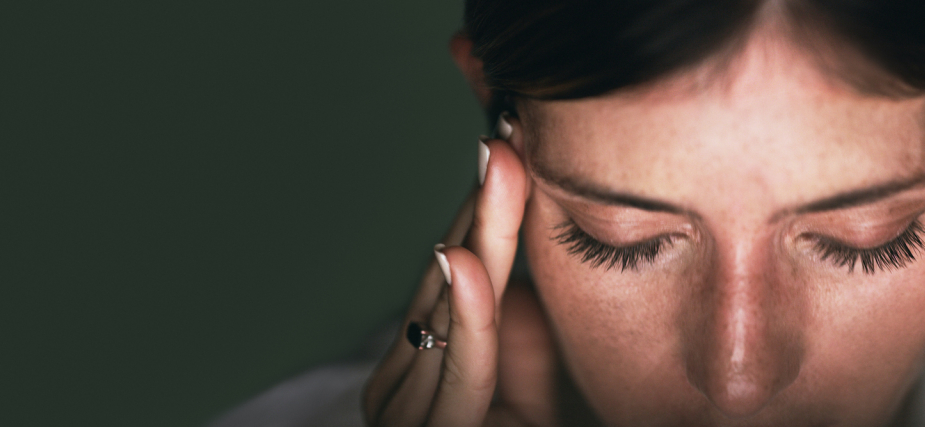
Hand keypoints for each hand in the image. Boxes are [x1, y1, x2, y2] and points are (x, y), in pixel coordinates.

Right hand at [362, 134, 538, 426]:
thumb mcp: (526, 392)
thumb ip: (519, 340)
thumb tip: (518, 279)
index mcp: (415, 370)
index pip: (452, 277)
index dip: (483, 212)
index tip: (512, 146)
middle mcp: (399, 387)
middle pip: (448, 280)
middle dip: (482, 205)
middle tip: (506, 135)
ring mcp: (403, 414)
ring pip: (452, 313)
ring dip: (482, 235)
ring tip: (501, 166)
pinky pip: (462, 370)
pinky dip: (469, 315)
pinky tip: (466, 259)